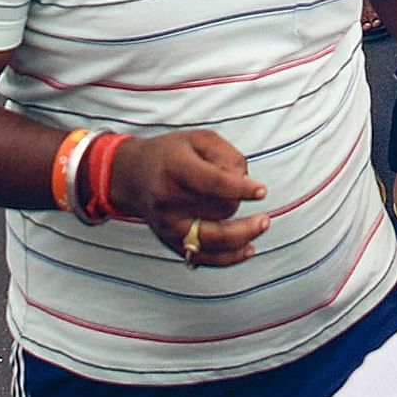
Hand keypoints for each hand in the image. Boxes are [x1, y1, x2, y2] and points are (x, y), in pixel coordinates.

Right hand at [107, 128, 273, 262]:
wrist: (133, 176)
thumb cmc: (171, 154)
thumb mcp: (199, 139)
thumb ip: (226, 155)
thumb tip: (245, 183)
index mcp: (175, 169)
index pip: (213, 184)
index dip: (241, 189)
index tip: (262, 191)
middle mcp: (169, 201)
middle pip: (218, 210)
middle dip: (239, 201)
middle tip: (256, 192)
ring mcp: (169, 226)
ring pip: (215, 239)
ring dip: (243, 234)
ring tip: (263, 222)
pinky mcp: (171, 242)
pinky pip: (204, 258)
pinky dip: (229, 258)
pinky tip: (249, 249)